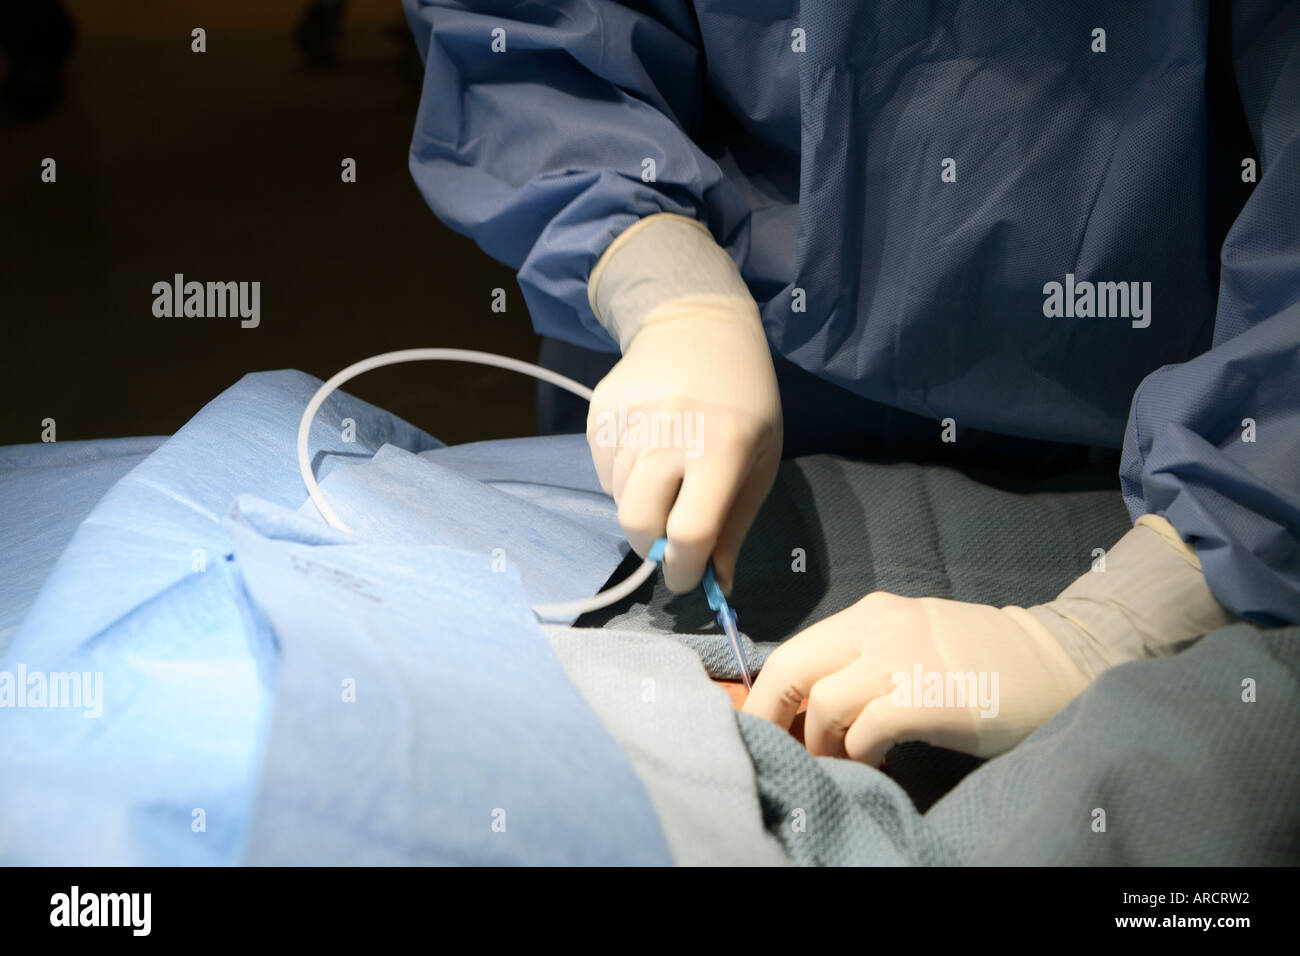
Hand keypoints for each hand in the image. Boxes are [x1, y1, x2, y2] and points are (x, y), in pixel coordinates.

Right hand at [586, 292, 781, 592]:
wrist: (699, 327)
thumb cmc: (744, 402)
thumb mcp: (759, 462)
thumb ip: (734, 526)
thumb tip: (716, 586)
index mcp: (722, 448)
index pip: (689, 531)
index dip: (684, 570)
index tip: (686, 578)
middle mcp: (670, 431)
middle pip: (638, 522)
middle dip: (651, 547)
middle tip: (668, 541)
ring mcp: (630, 419)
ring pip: (617, 499)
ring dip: (640, 508)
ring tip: (665, 479)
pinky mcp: (600, 412)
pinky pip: (602, 470)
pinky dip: (621, 479)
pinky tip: (646, 452)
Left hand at [742, 592, 1090, 762]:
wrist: (1058, 662)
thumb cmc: (983, 659)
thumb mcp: (911, 639)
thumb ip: (862, 656)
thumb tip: (807, 703)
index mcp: (870, 613)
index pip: (794, 650)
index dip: (767, 694)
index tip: (761, 727)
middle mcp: (879, 627)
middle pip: (792, 670)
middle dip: (771, 716)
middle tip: (776, 750)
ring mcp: (904, 660)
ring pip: (825, 705)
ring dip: (822, 744)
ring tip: (841, 761)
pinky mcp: (928, 697)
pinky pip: (867, 731)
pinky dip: (860, 754)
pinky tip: (877, 763)